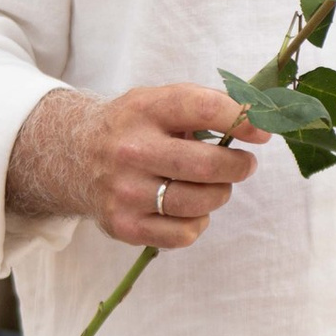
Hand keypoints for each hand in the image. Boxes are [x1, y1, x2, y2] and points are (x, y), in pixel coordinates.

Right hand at [14, 83, 265, 248]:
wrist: (73, 156)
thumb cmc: (134, 128)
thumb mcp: (158, 103)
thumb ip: (204, 107)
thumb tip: (260, 122)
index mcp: (144, 110)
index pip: (203, 108)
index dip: (241, 120)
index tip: (262, 132)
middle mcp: (131, 150)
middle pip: (207, 165)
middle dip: (238, 166)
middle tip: (244, 165)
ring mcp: (125, 191)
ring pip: (200, 202)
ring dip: (219, 194)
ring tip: (214, 185)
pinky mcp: (124, 225)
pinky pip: (184, 233)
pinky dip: (197, 222)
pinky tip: (188, 208)